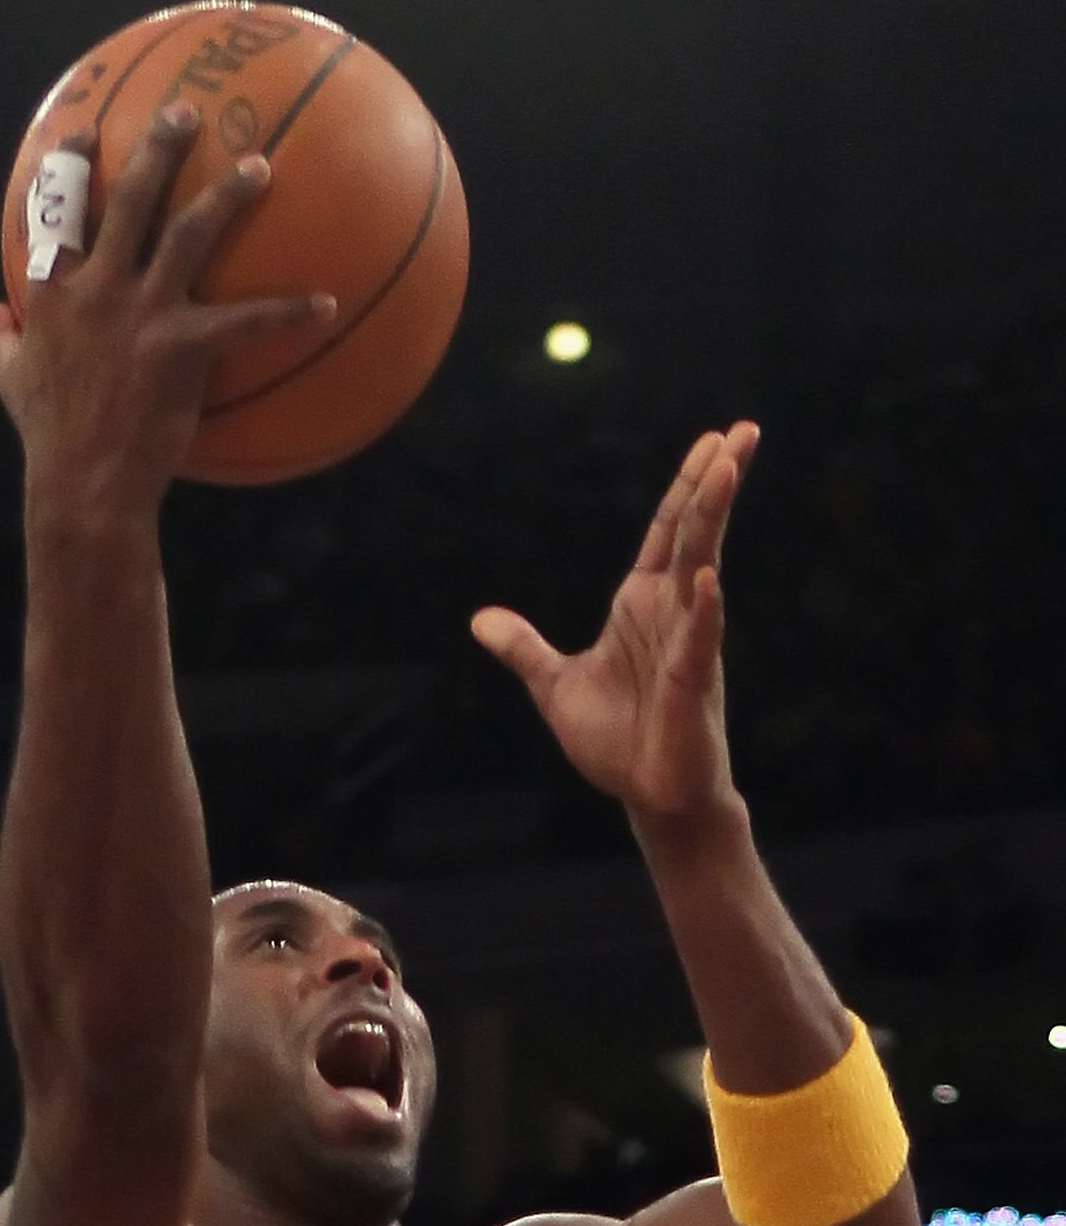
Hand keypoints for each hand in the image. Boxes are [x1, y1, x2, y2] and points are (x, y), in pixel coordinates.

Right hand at [0, 109, 333, 522]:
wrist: (82, 483)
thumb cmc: (49, 435)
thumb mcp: (11, 380)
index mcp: (54, 290)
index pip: (56, 207)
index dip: (71, 161)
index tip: (87, 128)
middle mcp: (98, 288)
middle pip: (130, 198)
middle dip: (158, 147)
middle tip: (187, 111)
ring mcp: (141, 313)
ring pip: (188, 235)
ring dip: (227, 196)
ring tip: (259, 167)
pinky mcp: (182, 348)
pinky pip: (244, 322)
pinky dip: (287, 313)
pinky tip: (326, 304)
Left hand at [471, 424, 759, 826]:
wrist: (650, 797)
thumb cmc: (616, 742)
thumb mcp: (556, 685)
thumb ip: (523, 649)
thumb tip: (480, 621)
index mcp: (643, 606)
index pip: (669, 531)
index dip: (687, 486)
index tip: (712, 441)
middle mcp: (673, 613)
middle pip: (695, 532)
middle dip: (717, 480)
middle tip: (745, 429)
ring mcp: (689, 643)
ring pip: (704, 567)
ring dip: (715, 518)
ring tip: (730, 467)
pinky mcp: (693, 682)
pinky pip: (700, 638)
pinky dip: (702, 609)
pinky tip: (705, 580)